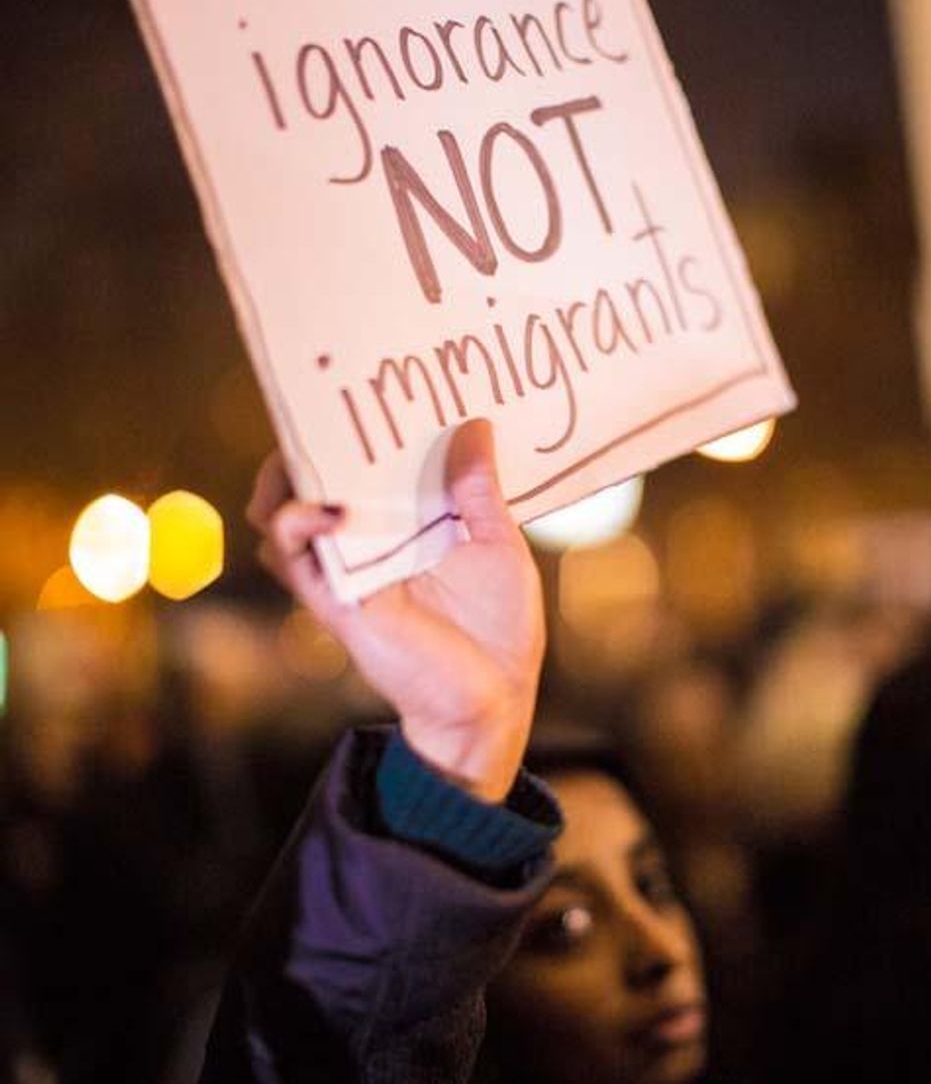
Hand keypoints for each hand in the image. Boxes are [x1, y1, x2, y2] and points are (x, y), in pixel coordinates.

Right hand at [248, 420, 544, 801]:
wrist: (494, 698)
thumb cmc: (497, 628)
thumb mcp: (498, 544)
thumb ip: (479, 491)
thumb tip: (475, 426)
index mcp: (399, 521)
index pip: (355, 464)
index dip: (346, 428)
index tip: (358, 385)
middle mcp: (362, 540)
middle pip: (303, 480)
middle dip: (300, 441)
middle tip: (325, 404)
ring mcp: (343, 569)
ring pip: (279, 513)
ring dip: (286, 478)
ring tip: (315, 453)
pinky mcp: (337, 601)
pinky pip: (293, 558)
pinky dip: (299, 526)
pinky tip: (331, 508)